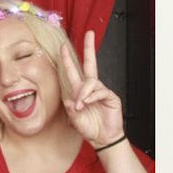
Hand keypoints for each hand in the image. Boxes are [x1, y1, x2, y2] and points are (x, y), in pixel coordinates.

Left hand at [61, 32, 124, 149]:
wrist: (103, 138)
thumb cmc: (89, 128)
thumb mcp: (75, 120)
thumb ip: (71, 111)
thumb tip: (69, 101)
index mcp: (80, 92)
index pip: (73, 72)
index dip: (67, 60)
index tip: (61, 47)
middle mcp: (90, 88)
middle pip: (90, 63)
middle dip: (89, 48)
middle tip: (89, 34)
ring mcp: (101, 91)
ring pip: (92, 82)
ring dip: (84, 93)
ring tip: (81, 105)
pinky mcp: (110, 97)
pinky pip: (101, 91)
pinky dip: (93, 96)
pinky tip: (89, 103)